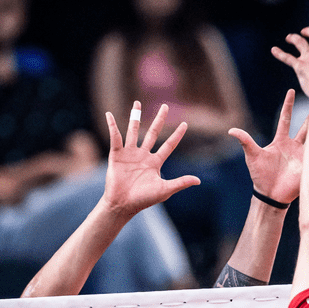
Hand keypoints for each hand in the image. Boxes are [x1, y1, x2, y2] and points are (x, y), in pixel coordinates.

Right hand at [101, 102, 200, 219]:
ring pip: (133, 131)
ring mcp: (130, 154)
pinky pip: (115, 137)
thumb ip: (180, 183)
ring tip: (137, 103)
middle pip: (152, 133)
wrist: (123, 204)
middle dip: (160, 120)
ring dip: (135, 117)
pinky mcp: (116, 155)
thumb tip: (198, 181)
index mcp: (155, 162)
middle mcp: (143, 155)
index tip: (185, 124)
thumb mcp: (165, 190)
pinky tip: (109, 114)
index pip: (169, 145)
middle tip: (165, 106)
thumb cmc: (144, 199)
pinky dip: (112, 126)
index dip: (177, 135)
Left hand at [229, 89, 307, 205]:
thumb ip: (245, 141)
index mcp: (281, 140)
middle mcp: (295, 146)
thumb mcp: (252, 156)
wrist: (270, 195)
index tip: (291, 90)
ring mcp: (304, 156)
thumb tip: (230, 130)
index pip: (286, 118)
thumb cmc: (260, 176)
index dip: (288, 105)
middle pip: (306, 125)